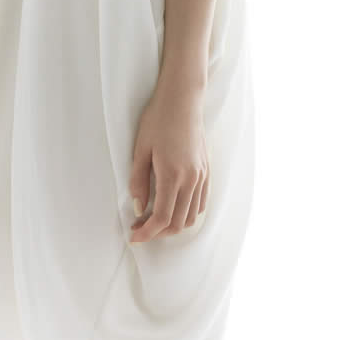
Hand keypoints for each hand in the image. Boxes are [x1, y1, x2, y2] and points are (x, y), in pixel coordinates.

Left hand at [127, 81, 208, 242]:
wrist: (182, 102)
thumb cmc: (157, 121)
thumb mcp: (140, 150)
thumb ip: (138, 181)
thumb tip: (138, 208)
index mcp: (172, 175)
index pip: (162, 217)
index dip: (148, 232)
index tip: (134, 237)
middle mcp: (191, 180)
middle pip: (178, 222)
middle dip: (158, 232)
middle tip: (139, 228)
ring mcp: (202, 177)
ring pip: (192, 216)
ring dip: (173, 224)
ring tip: (153, 219)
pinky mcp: (206, 172)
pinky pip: (200, 203)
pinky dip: (186, 212)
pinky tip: (171, 207)